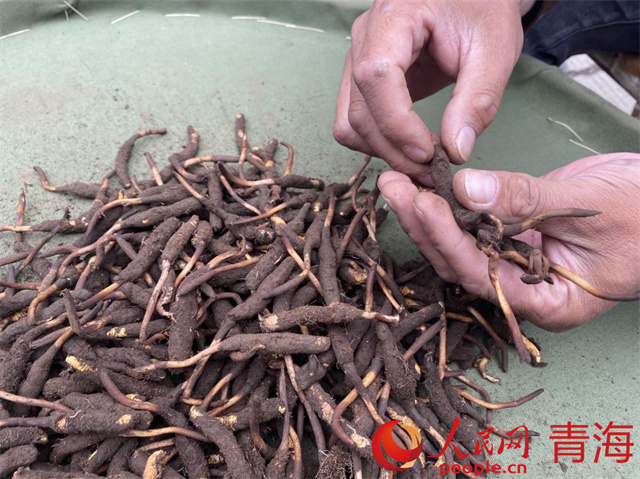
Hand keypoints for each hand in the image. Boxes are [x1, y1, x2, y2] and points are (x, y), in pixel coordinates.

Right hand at [333, 0, 522, 180]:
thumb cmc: (484, 10)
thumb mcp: (495, 50)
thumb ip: (478, 100)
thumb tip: (455, 151)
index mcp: (395, 16)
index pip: (376, 76)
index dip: (397, 123)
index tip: (429, 152)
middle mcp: (365, 37)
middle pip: (359, 109)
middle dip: (394, 149)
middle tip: (433, 169)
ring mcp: (357, 58)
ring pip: (350, 122)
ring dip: (383, 151)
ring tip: (423, 162)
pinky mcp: (362, 78)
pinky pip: (355, 121)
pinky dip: (377, 142)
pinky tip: (409, 147)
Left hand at [378, 153, 639, 330]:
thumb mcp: (590, 207)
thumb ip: (527, 200)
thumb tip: (465, 189)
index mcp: (547, 302)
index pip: (483, 276)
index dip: (449, 241)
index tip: (422, 204)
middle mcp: (522, 288)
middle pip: (460, 262)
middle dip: (424, 225)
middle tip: (393, 186)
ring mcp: (515, 263)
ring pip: (459, 244)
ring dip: (428, 214)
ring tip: (398, 181)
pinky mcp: (511, 236)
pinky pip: (473, 224)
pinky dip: (450, 205)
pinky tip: (426, 182)